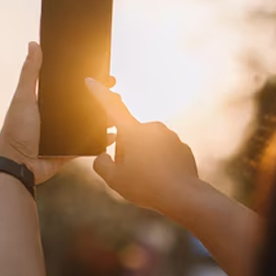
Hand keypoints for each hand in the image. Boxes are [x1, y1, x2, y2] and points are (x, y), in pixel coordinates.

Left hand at [0, 42, 113, 184]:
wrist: (17, 164)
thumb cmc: (16, 129)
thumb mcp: (24, 97)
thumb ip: (30, 72)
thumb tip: (33, 44)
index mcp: (50, 102)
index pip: (73, 87)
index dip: (89, 81)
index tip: (104, 74)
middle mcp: (60, 116)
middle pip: (85, 104)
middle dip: (103, 98)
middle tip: (116, 93)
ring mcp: (67, 133)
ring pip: (91, 123)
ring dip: (106, 117)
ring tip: (119, 112)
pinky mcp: (72, 149)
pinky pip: (92, 143)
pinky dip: (103, 139)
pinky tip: (114, 133)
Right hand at [85, 78, 199, 214]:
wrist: (183, 195)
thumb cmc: (146, 186)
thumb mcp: (114, 179)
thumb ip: (101, 164)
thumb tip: (103, 157)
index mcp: (133, 131)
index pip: (111, 108)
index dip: (99, 94)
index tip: (91, 80)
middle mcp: (152, 128)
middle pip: (130, 137)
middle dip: (127, 151)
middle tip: (132, 174)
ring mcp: (169, 136)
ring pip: (148, 145)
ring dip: (144, 158)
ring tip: (148, 179)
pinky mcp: (182, 146)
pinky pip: (164, 153)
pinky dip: (160, 163)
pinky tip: (162, 178)